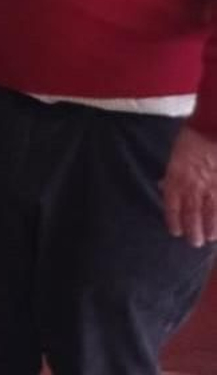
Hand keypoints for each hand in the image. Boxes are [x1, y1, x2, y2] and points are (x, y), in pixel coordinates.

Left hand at [162, 123, 216, 246]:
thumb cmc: (189, 141)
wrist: (210, 131)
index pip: (173, 206)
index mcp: (176, 179)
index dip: (174, 221)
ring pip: (210, 213)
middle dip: (193, 230)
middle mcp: (193, 187)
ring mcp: (211, 188)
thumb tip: (164, 186)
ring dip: (210, 228)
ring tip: (209, 238)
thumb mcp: (173, 158)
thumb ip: (170, 176)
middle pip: (192, 214)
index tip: (175, 232)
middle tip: (194, 243)